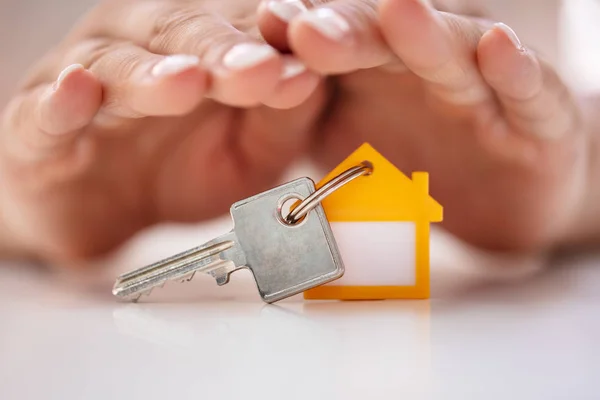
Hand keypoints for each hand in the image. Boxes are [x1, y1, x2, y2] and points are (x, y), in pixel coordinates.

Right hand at [0, 0, 324, 263]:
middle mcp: (143, 46)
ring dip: (153, 71)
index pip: (242, 24)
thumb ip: (282, 114)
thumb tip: (310, 75)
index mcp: (201, 45)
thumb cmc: (187, 169)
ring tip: (187, 82)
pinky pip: (44, 112)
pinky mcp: (38, 127)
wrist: (107, 209)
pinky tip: (76, 90)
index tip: (318, 50)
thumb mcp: (255, 150)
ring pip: (117, 63)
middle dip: (222, 48)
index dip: (277, 35)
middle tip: (260, 69)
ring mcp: (87, 81)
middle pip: (182, 31)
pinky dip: (59, 103)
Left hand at [257, 0, 587, 251]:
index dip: (301, 38)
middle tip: (306, 27)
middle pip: (387, 41)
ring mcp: (484, 89)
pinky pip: (527, 91)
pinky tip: (497, 47)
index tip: (265, 30)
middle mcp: (429, 68)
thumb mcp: (355, 147)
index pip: (338, 45)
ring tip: (399, 10)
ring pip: (455, 55)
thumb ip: (314, 121)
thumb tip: (257, 97)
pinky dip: (514, 70)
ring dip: (426, 35)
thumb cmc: (423, 163)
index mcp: (381, 72)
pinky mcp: (538, 118)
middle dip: (348, 31)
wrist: (507, 196)